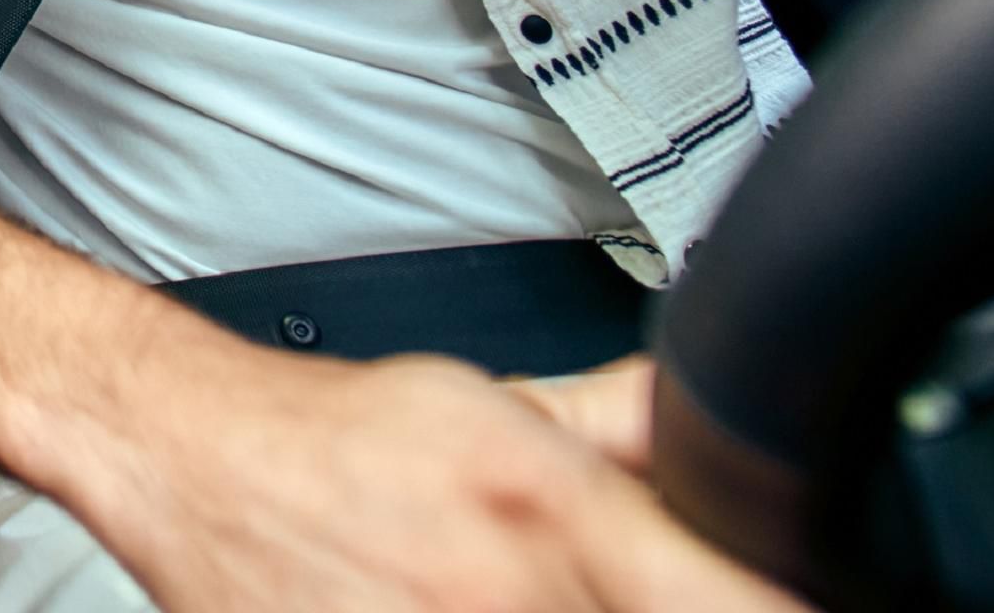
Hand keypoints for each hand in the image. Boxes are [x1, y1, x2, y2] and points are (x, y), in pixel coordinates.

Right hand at [68, 344, 802, 612]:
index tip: (803, 601)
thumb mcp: (498, 402)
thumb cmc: (337, 437)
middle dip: (654, 609)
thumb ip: (627, 424)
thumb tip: (729, 420)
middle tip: (605, 588)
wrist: (191, 460)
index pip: (741, 604)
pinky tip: (467, 612)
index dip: (784, 605)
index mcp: (553, 510)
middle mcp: (508, 597)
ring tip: (518, 594)